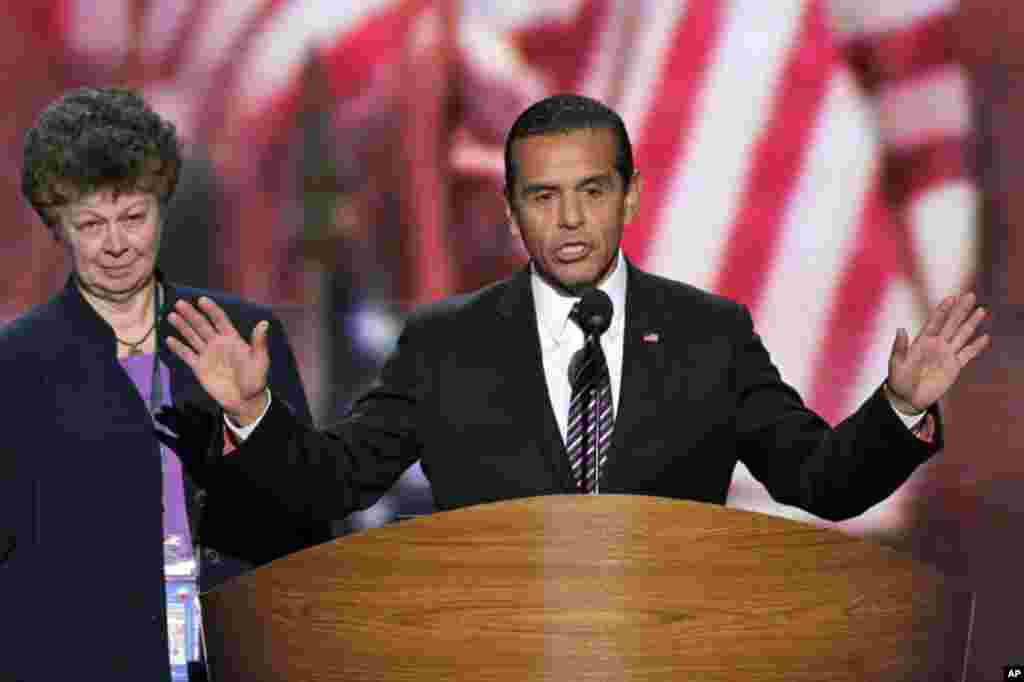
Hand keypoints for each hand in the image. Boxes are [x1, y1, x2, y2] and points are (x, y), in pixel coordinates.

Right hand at [166, 297, 269, 424]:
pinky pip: (187, 355)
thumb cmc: (255, 379)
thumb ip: (259, 343)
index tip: (202, 300)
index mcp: (232, 339)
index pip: (220, 320)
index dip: (212, 309)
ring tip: (172, 316)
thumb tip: (264, 323)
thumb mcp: (260, 360)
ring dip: (182, 327)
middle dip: (191, 314)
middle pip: (202, 325)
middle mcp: (217, 343)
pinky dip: (178, 348)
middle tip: (180, 303)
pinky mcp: (199, 367)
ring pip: (192, 337)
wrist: (244, 400)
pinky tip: (169, 339)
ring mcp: (207, 354)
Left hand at [886, 292, 989, 413]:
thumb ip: (900, 347)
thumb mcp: (896, 363)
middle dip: (960, 310)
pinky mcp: (954, 367)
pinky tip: (985, 337)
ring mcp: (946, 354)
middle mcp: (936, 345)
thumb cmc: (898, 380)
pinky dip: (976, 346)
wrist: (907, 398)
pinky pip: (967, 354)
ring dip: (971, 323)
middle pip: (951, 324)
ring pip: (961, 336)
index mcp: (922, 341)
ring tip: (981, 310)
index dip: (942, 310)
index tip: (951, 298)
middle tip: (970, 295)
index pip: (934, 322)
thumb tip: (900, 328)